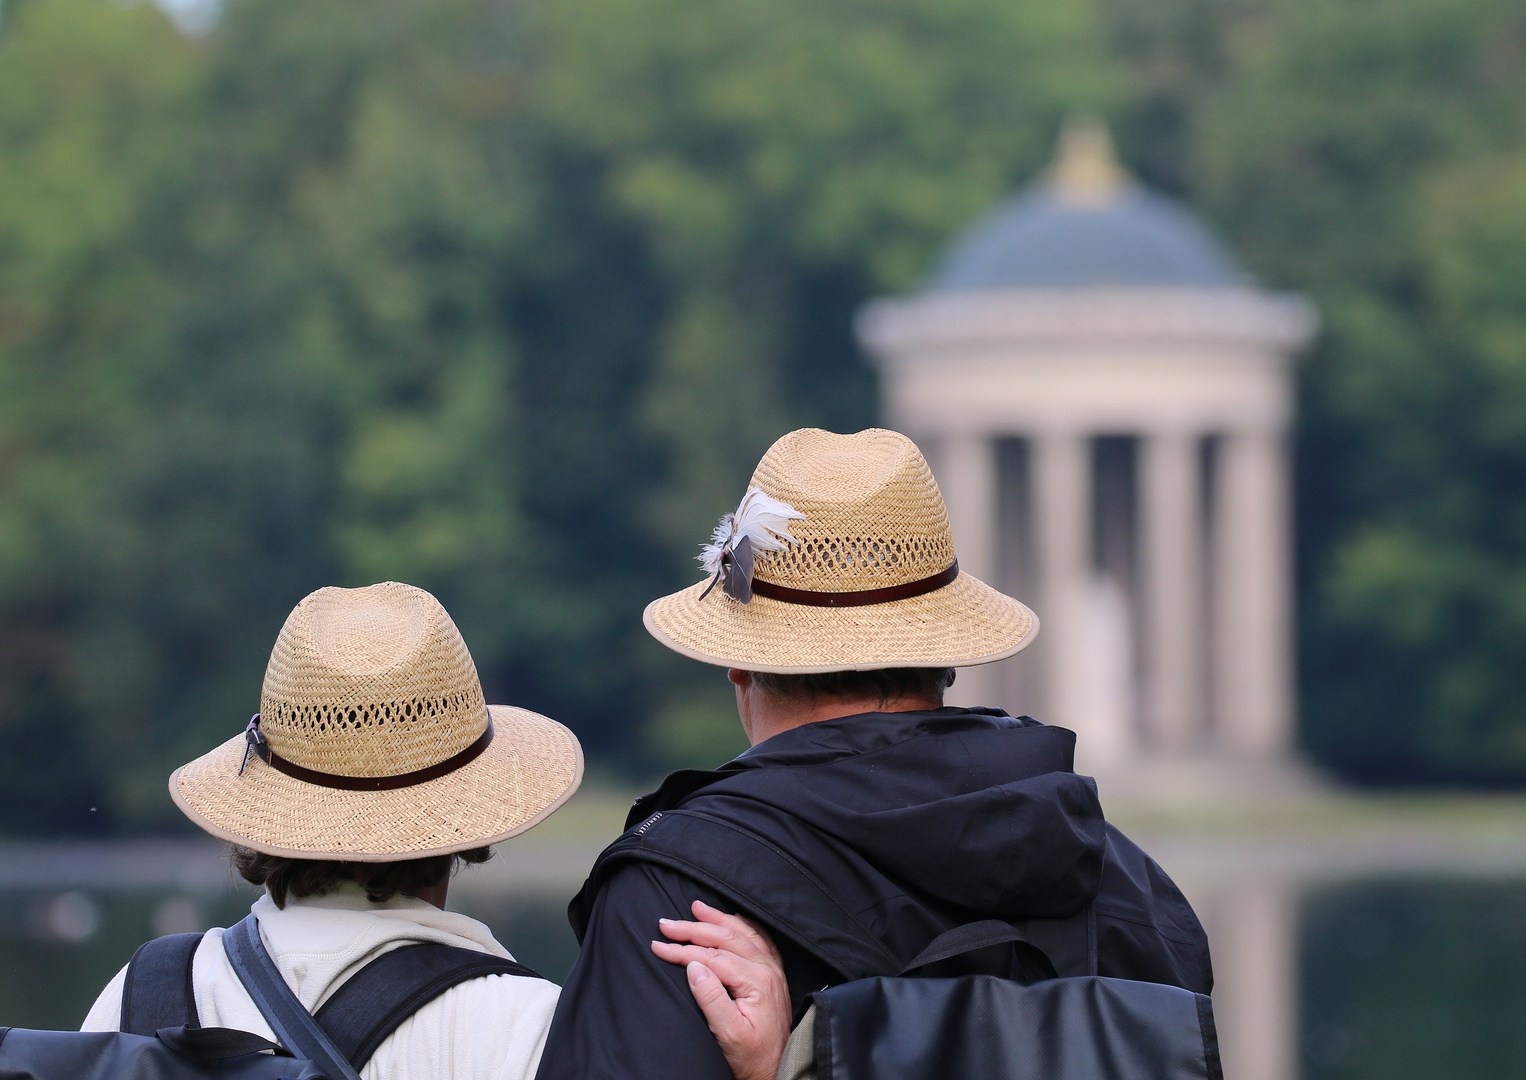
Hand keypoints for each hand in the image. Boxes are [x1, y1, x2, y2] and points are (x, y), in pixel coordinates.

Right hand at [651, 900, 790, 1079]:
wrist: (778, 1070)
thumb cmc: (753, 1057)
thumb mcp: (729, 1034)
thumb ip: (711, 998)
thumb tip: (693, 966)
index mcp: (756, 981)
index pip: (712, 956)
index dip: (681, 950)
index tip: (658, 946)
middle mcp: (767, 969)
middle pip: (725, 938)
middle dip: (693, 928)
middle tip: (666, 924)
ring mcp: (772, 970)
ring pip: (742, 932)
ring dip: (717, 919)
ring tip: (696, 907)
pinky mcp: (773, 975)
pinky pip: (759, 939)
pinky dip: (743, 925)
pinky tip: (733, 919)